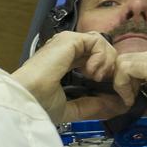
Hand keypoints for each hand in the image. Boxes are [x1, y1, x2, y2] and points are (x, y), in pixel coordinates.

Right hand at [11, 31, 133, 124]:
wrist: (27, 98)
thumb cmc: (39, 104)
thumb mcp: (73, 107)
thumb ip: (95, 105)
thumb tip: (119, 105)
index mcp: (65, 64)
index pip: (93, 60)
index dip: (107, 73)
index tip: (108, 90)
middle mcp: (66, 51)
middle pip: (101, 50)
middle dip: (111, 67)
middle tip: (109, 83)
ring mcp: (67, 43)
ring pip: (102, 43)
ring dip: (107, 61)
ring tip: (98, 78)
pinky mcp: (69, 40)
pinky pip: (97, 40)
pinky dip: (102, 56)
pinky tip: (92, 72)